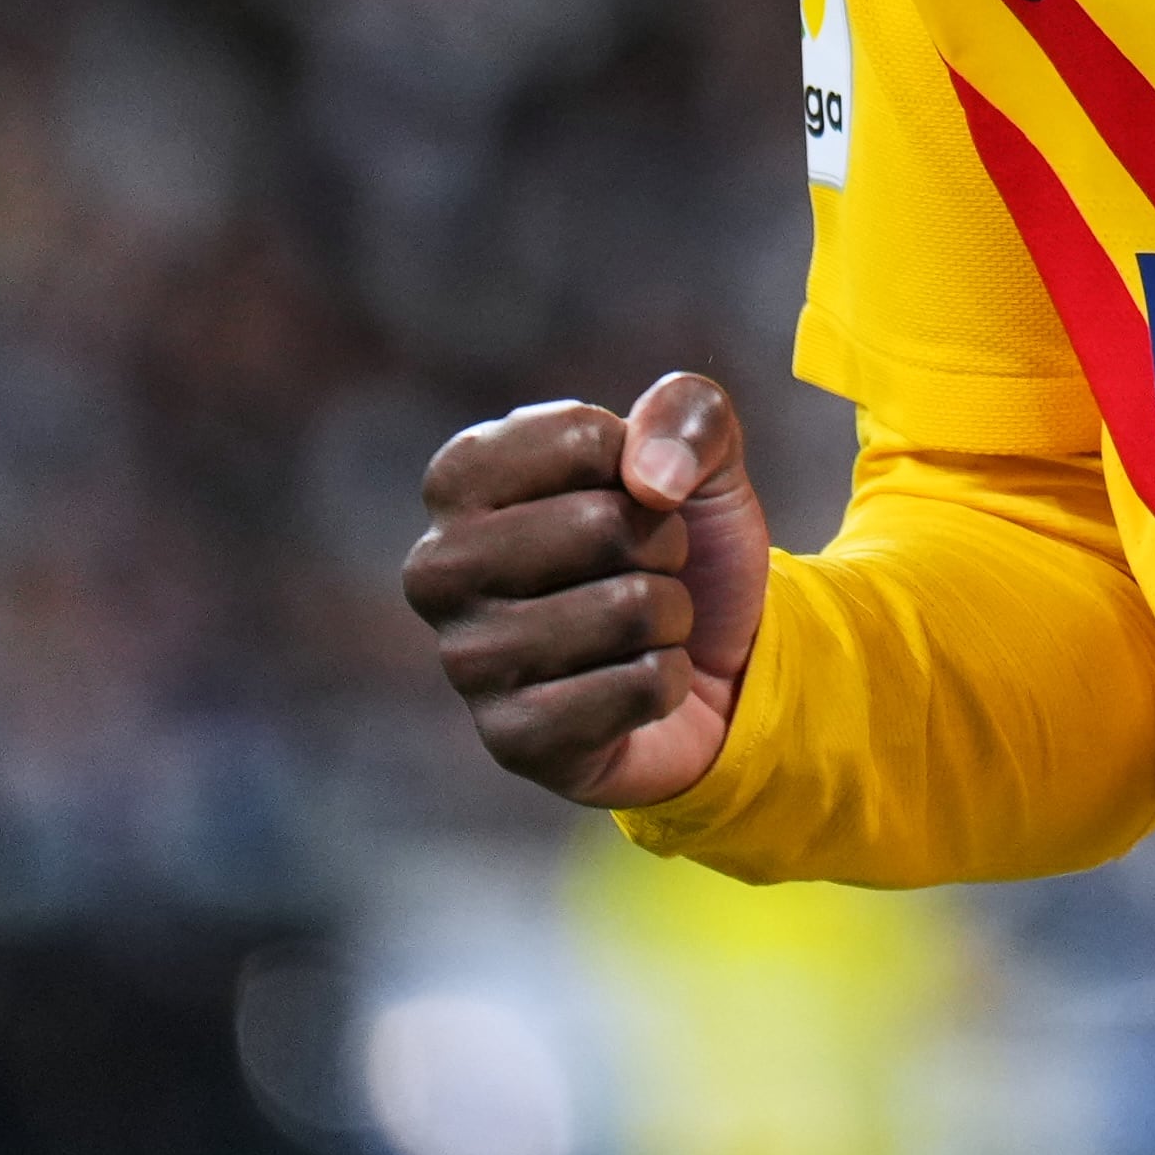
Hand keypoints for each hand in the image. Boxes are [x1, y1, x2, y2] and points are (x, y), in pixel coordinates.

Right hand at [404, 375, 768, 807]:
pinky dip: (668, 680)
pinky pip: (640, 686)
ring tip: (639, 627)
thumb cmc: (683, 546)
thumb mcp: (701, 457)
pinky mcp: (511, 739)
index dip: (648, 467)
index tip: (632, 498)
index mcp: (462, 477)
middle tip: (640, 570)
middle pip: (603, 524)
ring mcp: (466, 660)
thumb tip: (650, 480)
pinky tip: (633, 685)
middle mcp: (438, 566)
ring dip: (668, 615)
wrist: (716, 667)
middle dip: (662, 546)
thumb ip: (687, 415)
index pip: (583, 438)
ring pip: (628, 607)